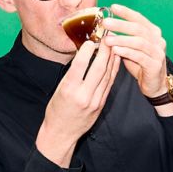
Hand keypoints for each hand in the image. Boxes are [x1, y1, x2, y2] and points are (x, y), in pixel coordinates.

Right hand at [36, 40, 119, 166]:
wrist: (61, 133)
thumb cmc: (56, 110)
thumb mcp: (59, 89)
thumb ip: (72, 75)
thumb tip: (83, 55)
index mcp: (69, 89)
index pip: (80, 65)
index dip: (87, 50)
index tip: (91, 40)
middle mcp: (83, 95)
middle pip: (98, 69)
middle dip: (105, 51)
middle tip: (108, 38)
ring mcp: (95, 101)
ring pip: (107, 76)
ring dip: (112, 59)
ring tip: (114, 45)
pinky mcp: (101, 105)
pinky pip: (109, 85)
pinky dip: (113, 71)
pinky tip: (115, 61)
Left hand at [102, 4, 167, 97]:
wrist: (155, 85)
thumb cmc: (141, 65)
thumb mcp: (131, 49)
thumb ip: (123, 39)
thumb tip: (106, 29)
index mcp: (153, 33)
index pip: (139, 19)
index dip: (126, 12)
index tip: (113, 7)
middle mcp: (158, 41)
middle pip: (138, 29)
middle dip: (121, 25)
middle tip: (105, 23)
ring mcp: (158, 53)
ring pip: (139, 42)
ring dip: (121, 39)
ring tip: (107, 39)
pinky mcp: (155, 65)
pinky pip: (140, 56)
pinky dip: (126, 52)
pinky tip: (115, 50)